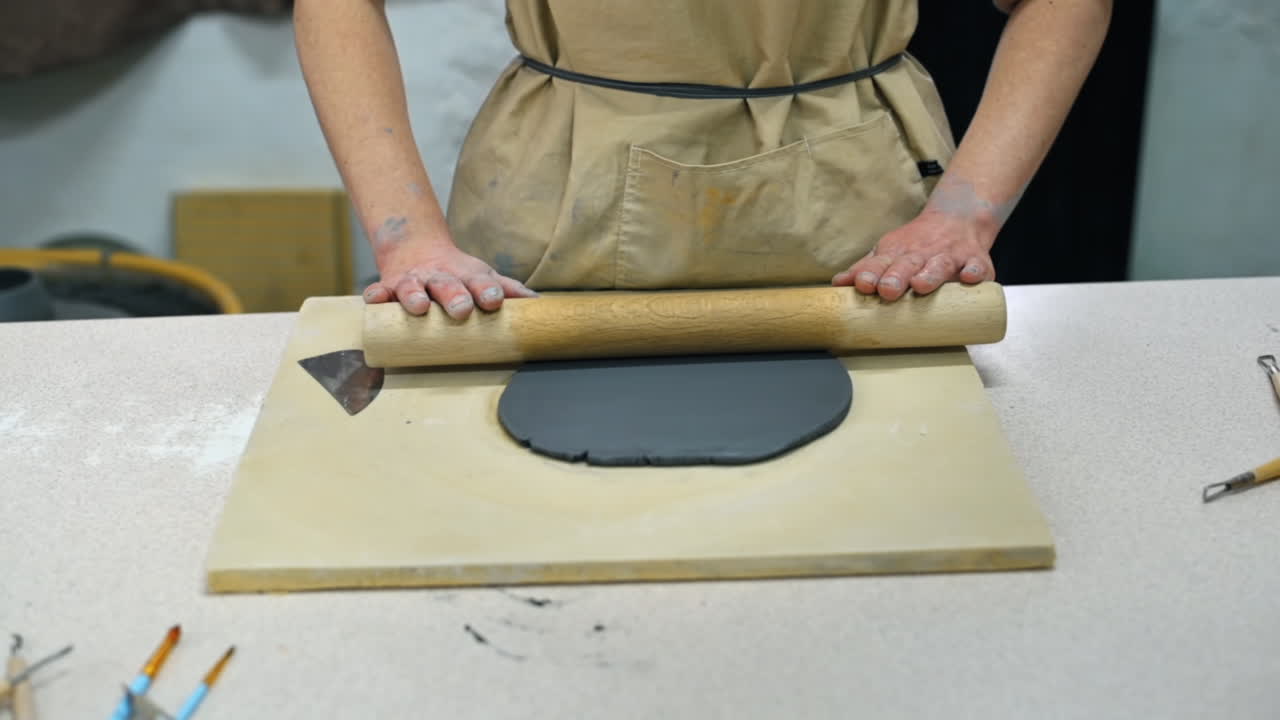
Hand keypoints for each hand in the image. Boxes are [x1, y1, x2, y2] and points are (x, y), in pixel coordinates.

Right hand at [364, 242, 536, 318]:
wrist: (418, 250)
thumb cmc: (459, 275)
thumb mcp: (484, 278)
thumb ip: (509, 290)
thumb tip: (540, 304)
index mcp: (467, 278)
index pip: (480, 283)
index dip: (488, 291)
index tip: (494, 301)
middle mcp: (441, 278)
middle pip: (448, 286)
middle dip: (454, 297)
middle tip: (461, 309)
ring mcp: (414, 282)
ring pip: (412, 288)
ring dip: (415, 296)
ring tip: (419, 306)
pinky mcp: (388, 287)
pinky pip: (380, 291)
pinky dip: (376, 295)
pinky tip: (374, 300)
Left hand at [832, 208, 997, 301]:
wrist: (959, 218)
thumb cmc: (917, 245)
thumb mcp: (888, 252)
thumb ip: (865, 268)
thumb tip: (837, 284)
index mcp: (896, 253)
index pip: (879, 264)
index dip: (870, 274)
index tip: (862, 285)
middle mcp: (921, 253)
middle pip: (906, 265)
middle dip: (895, 276)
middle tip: (887, 290)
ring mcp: (949, 256)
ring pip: (939, 265)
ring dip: (930, 275)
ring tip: (920, 285)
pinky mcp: (975, 261)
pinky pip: (977, 267)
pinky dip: (975, 272)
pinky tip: (969, 278)